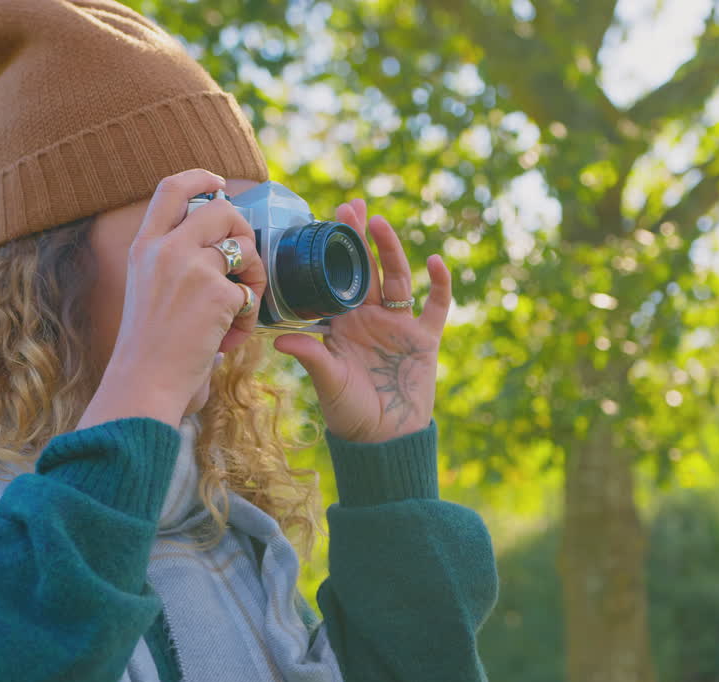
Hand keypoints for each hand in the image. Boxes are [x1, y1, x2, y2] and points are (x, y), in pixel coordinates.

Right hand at [103, 169, 265, 422]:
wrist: (143, 383)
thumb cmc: (149, 347)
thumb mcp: (148, 289)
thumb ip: (174, 260)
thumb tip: (222, 242)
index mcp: (144, 247)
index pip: (171, 189)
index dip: (200, 177)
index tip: (219, 182)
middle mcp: (166, 249)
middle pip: (222, 209)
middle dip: (243, 232)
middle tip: (243, 266)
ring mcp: (191, 268)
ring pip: (244, 248)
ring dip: (252, 277)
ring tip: (235, 312)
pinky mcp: (216, 293)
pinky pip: (250, 293)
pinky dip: (247, 317)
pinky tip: (228, 338)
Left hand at [273, 199, 450, 443]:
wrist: (385, 438)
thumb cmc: (349, 411)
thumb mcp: (328, 380)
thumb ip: (310, 356)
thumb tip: (279, 339)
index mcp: (343, 323)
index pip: (336, 278)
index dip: (332, 252)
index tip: (323, 222)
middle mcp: (370, 318)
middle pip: (366, 269)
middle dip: (358, 238)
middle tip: (350, 206)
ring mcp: (400, 326)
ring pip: (398, 279)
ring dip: (391, 251)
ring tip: (379, 224)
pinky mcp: (425, 339)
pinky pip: (436, 306)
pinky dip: (439, 285)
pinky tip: (434, 263)